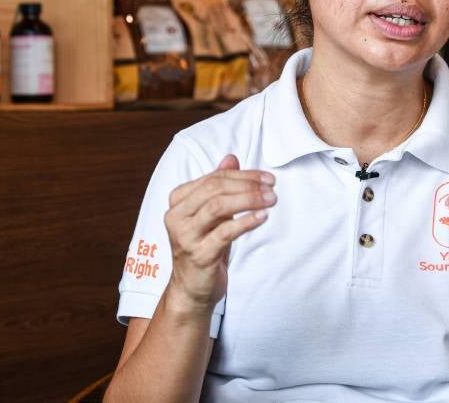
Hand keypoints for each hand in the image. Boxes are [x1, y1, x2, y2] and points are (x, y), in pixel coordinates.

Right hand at [163, 154, 275, 315]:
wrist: (192, 290)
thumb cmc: (204, 247)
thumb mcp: (211, 215)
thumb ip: (218, 186)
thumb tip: (231, 159)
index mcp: (178, 201)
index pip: (213, 178)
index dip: (243, 175)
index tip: (267, 177)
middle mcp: (177, 216)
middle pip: (214, 189)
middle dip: (247, 185)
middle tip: (272, 188)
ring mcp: (185, 236)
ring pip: (218, 207)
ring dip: (249, 200)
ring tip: (271, 199)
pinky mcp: (199, 255)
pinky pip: (225, 233)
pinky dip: (246, 222)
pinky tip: (262, 217)